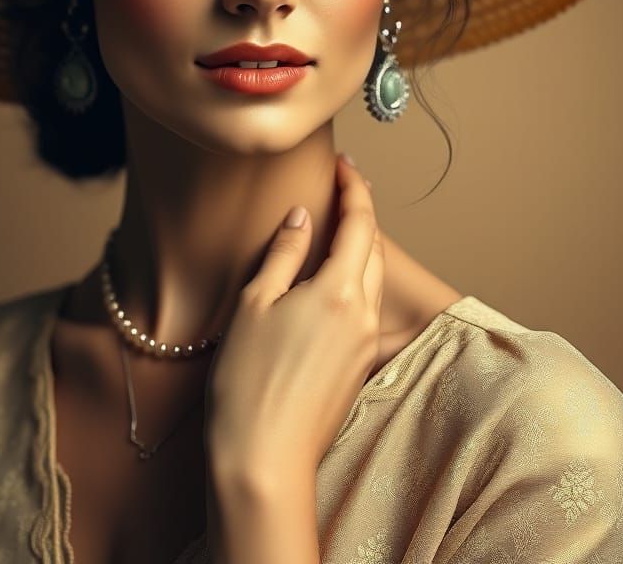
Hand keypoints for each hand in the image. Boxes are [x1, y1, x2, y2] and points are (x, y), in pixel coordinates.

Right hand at [204, 154, 385, 482]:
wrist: (264, 459)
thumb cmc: (248, 381)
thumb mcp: (255, 304)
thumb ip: (284, 253)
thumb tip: (302, 216)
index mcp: (340, 291)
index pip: (360, 223)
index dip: (354, 188)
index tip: (344, 164)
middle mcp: (364, 314)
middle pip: (375, 248)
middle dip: (362, 213)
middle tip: (341, 188)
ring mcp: (365, 343)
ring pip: (373, 278)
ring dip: (360, 247)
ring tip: (336, 227)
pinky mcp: (358, 367)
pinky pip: (365, 307)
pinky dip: (354, 280)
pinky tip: (329, 280)